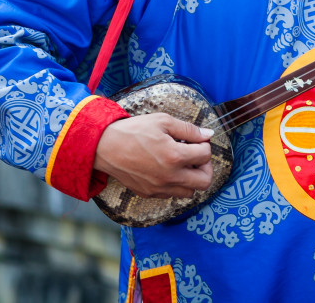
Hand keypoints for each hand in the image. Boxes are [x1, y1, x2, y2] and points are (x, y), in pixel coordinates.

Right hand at [94, 113, 213, 198]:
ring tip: (182, 163)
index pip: (205, 155)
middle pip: (205, 182)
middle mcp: (169, 177)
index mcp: (174, 157)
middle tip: (196, 156)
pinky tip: (168, 170)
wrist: (106, 146)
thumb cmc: (134, 131)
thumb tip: (208, 134)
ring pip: (190, 192)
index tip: (197, 140)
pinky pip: (172, 194)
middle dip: (205, 167)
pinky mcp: (149, 193)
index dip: (204, 145)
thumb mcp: (163, 121)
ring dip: (191, 178)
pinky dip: (176, 184)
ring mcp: (159, 188)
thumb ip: (189, 129)